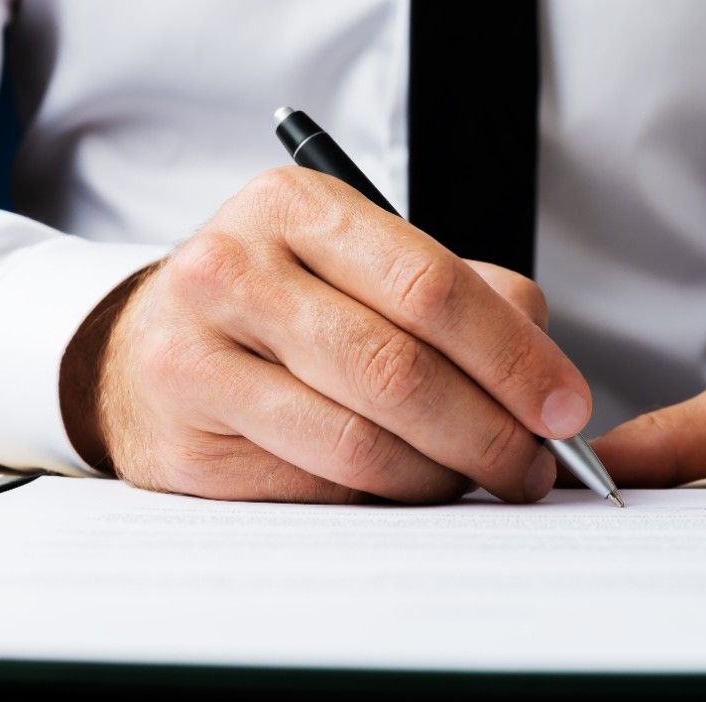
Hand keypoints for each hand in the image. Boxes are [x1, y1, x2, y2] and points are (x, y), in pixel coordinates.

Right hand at [60, 167, 591, 503]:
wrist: (140, 351)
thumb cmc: (282, 305)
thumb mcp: (364, 265)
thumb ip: (465, 297)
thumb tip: (546, 378)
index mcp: (292, 206)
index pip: (430, 286)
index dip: (512, 357)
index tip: (564, 408)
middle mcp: (231, 270)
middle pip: (397, 370)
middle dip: (488, 432)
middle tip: (531, 467)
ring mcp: (193, 358)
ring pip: (357, 443)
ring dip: (440, 476)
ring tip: (473, 478)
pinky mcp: (181, 445)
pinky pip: (315, 489)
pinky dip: (380, 498)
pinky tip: (403, 486)